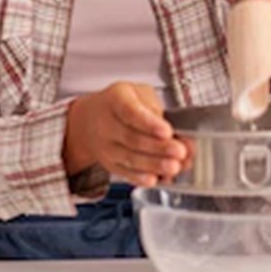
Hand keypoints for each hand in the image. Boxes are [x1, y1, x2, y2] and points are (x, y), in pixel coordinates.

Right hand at [64, 82, 186, 188]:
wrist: (90, 120)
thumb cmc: (121, 103)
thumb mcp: (138, 92)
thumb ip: (155, 108)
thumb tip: (172, 132)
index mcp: (116, 100)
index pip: (131, 112)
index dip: (149, 123)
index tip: (167, 131)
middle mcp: (106, 124)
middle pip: (133, 139)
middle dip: (159, 148)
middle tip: (180, 152)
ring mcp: (106, 147)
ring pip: (130, 158)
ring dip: (154, 165)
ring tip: (174, 167)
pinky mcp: (110, 164)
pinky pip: (125, 173)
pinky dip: (141, 178)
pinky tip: (156, 179)